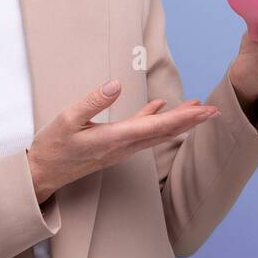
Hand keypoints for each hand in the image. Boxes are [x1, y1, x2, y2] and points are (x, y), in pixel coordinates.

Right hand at [27, 80, 217, 203]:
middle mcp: (122, 147)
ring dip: (177, 122)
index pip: (156, 127)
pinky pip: (140, 134)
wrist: (43, 173)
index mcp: (114, 138)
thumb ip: (92, 102)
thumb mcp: (67, 120)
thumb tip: (116, 84)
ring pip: (156, 134)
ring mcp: (119, 149)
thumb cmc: (53, 146)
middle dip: (190, 121)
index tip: (204, 111)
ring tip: (196, 109)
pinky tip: (158, 108)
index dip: (183, 118)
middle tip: (214, 110)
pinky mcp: (113, 148)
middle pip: (163, 132)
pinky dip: (154, 121)